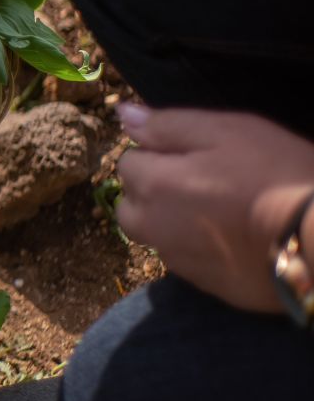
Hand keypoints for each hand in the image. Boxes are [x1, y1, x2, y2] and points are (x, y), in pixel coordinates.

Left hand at [116, 104, 313, 314]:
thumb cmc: (276, 173)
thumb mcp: (226, 131)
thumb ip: (167, 124)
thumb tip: (123, 114)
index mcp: (154, 186)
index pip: (128, 164)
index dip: (157, 154)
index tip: (193, 154)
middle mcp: (154, 228)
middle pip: (131, 206)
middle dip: (151, 193)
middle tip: (199, 183)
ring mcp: (180, 262)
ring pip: (155, 237)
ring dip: (170, 223)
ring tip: (216, 211)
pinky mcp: (207, 286)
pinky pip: (187, 262)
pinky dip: (197, 249)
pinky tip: (232, 239)